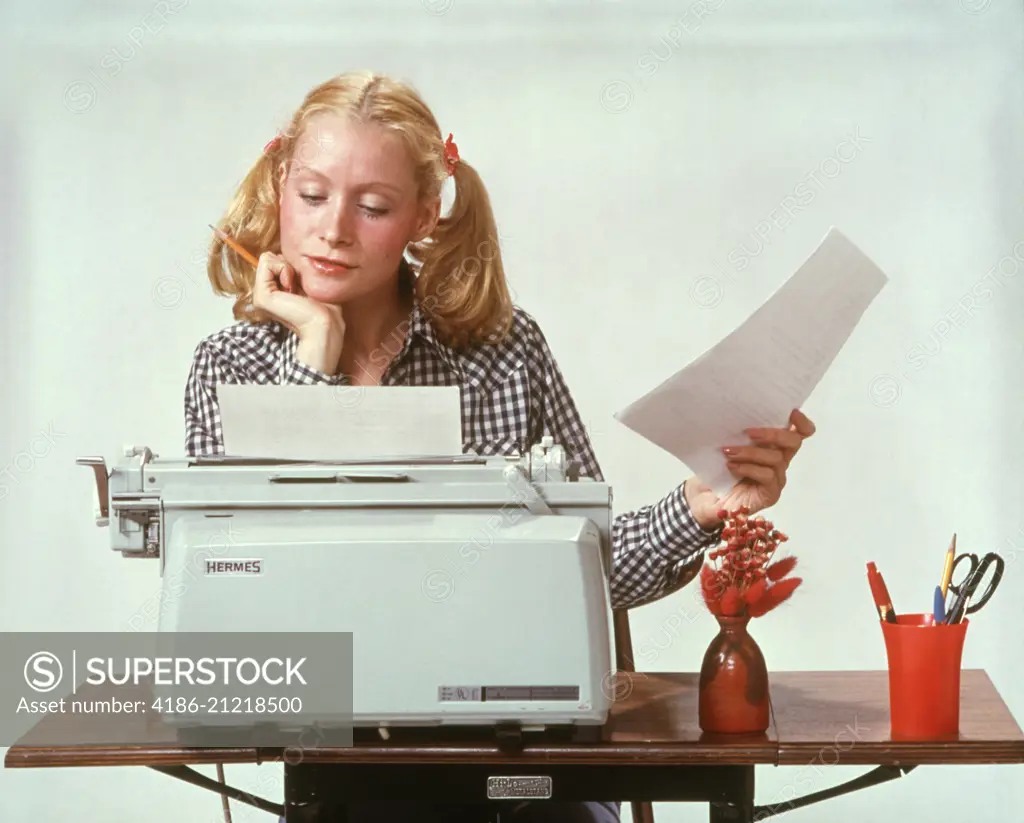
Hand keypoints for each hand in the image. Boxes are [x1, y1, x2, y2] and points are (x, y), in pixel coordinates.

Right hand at [252, 252, 345, 373]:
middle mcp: (264, 295)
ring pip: (267, 259)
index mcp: (273, 293)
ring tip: (295, 289)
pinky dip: (284, 269)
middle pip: (269, 259)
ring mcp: (259, 297)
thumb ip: (294, 271)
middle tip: (297, 287)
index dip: (290, 265)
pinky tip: (291, 288)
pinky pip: (267, 262)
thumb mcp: (307, 282)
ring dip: (287, 268)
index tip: (301, 283)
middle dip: (288, 266)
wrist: (325, 323)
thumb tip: (282, 255)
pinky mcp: (261, 296)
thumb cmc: (324, 305)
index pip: (273, 261)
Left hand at [684, 409, 815, 526]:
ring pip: (776, 458)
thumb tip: (736, 413)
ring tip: (728, 451)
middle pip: (793, 442)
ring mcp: (777, 478)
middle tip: (748, 432)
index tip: (792, 412)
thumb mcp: (728, 446)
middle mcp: (780, 461)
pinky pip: (767, 476)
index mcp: (774, 446)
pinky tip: (732, 467)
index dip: (801, 422)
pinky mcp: (770, 494)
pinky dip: (748, 468)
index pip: (799, 432)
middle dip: (773, 434)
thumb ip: (738, 433)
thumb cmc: (718, 470)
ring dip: (751, 452)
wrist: (707, 499)